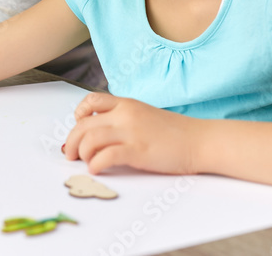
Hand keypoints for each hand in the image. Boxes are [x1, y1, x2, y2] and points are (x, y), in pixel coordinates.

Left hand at [63, 93, 200, 174]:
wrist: (200, 140)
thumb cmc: (175, 133)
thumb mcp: (145, 116)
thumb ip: (124, 119)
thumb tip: (99, 134)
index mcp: (127, 104)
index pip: (90, 101)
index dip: (78, 115)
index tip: (79, 129)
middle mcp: (125, 114)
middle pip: (84, 124)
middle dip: (72, 141)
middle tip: (70, 155)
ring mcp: (131, 132)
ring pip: (90, 139)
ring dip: (82, 154)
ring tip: (86, 163)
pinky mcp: (137, 151)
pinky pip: (106, 156)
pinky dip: (95, 165)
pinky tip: (97, 170)